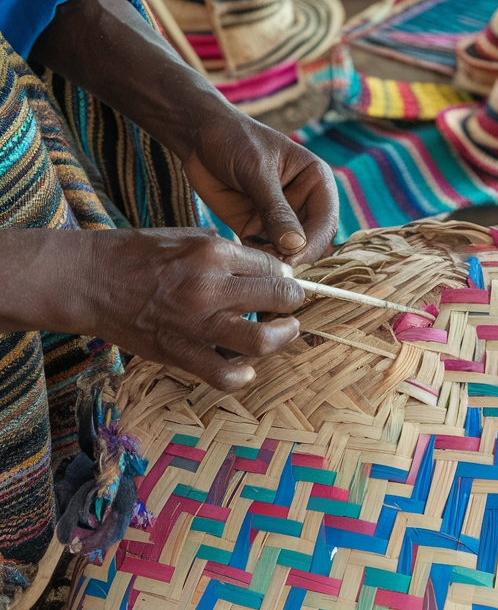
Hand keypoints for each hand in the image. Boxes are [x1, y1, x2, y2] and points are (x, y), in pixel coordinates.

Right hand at [0, 228, 304, 390]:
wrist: (90, 281)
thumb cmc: (136, 254)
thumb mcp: (186, 234)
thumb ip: (225, 250)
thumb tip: (259, 264)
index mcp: (213, 252)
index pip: (273, 264)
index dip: (284, 273)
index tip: (283, 279)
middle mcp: (210, 287)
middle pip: (279, 297)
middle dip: (294, 300)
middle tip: (292, 303)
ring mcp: (197, 324)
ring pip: (262, 341)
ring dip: (282, 336)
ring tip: (285, 332)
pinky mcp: (180, 353)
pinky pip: (225, 375)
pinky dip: (243, 375)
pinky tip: (247, 366)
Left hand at [184, 110, 338, 264]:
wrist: (199, 136)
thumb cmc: (235, 140)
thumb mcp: (257, 172)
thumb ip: (276, 209)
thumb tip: (295, 246)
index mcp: (315, 181)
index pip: (325, 220)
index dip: (313, 243)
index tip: (293, 259)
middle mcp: (303, 202)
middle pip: (309, 241)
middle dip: (293, 256)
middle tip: (272, 266)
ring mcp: (279, 218)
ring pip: (286, 251)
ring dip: (273, 260)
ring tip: (254, 262)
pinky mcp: (256, 228)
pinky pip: (262, 252)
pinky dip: (255, 260)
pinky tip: (242, 259)